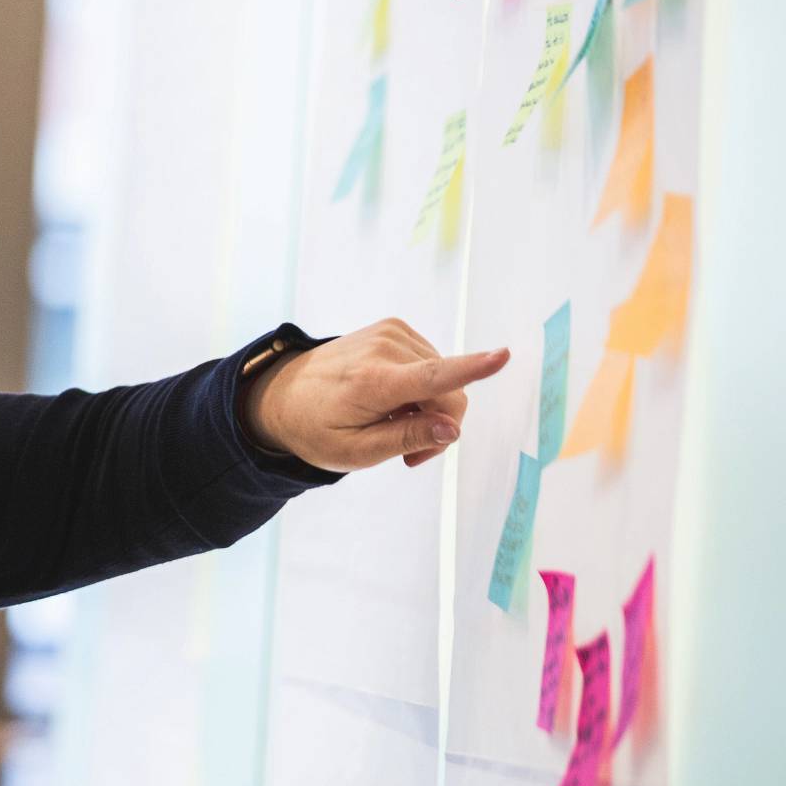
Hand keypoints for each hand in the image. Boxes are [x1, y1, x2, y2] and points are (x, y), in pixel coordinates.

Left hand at [242, 319, 509, 470]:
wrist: (282, 394)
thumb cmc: (316, 429)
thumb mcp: (355, 452)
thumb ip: (405, 439)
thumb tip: (452, 429)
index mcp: (373, 382)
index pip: (432, 377)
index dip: (472, 369)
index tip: (503, 355)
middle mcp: (385, 350)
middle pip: (449, 394)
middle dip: (440, 426)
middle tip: (410, 455)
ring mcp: (390, 334)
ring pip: (444, 380)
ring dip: (429, 408)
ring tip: (393, 425)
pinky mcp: (394, 329)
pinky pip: (431, 364)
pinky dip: (421, 388)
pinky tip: (394, 402)